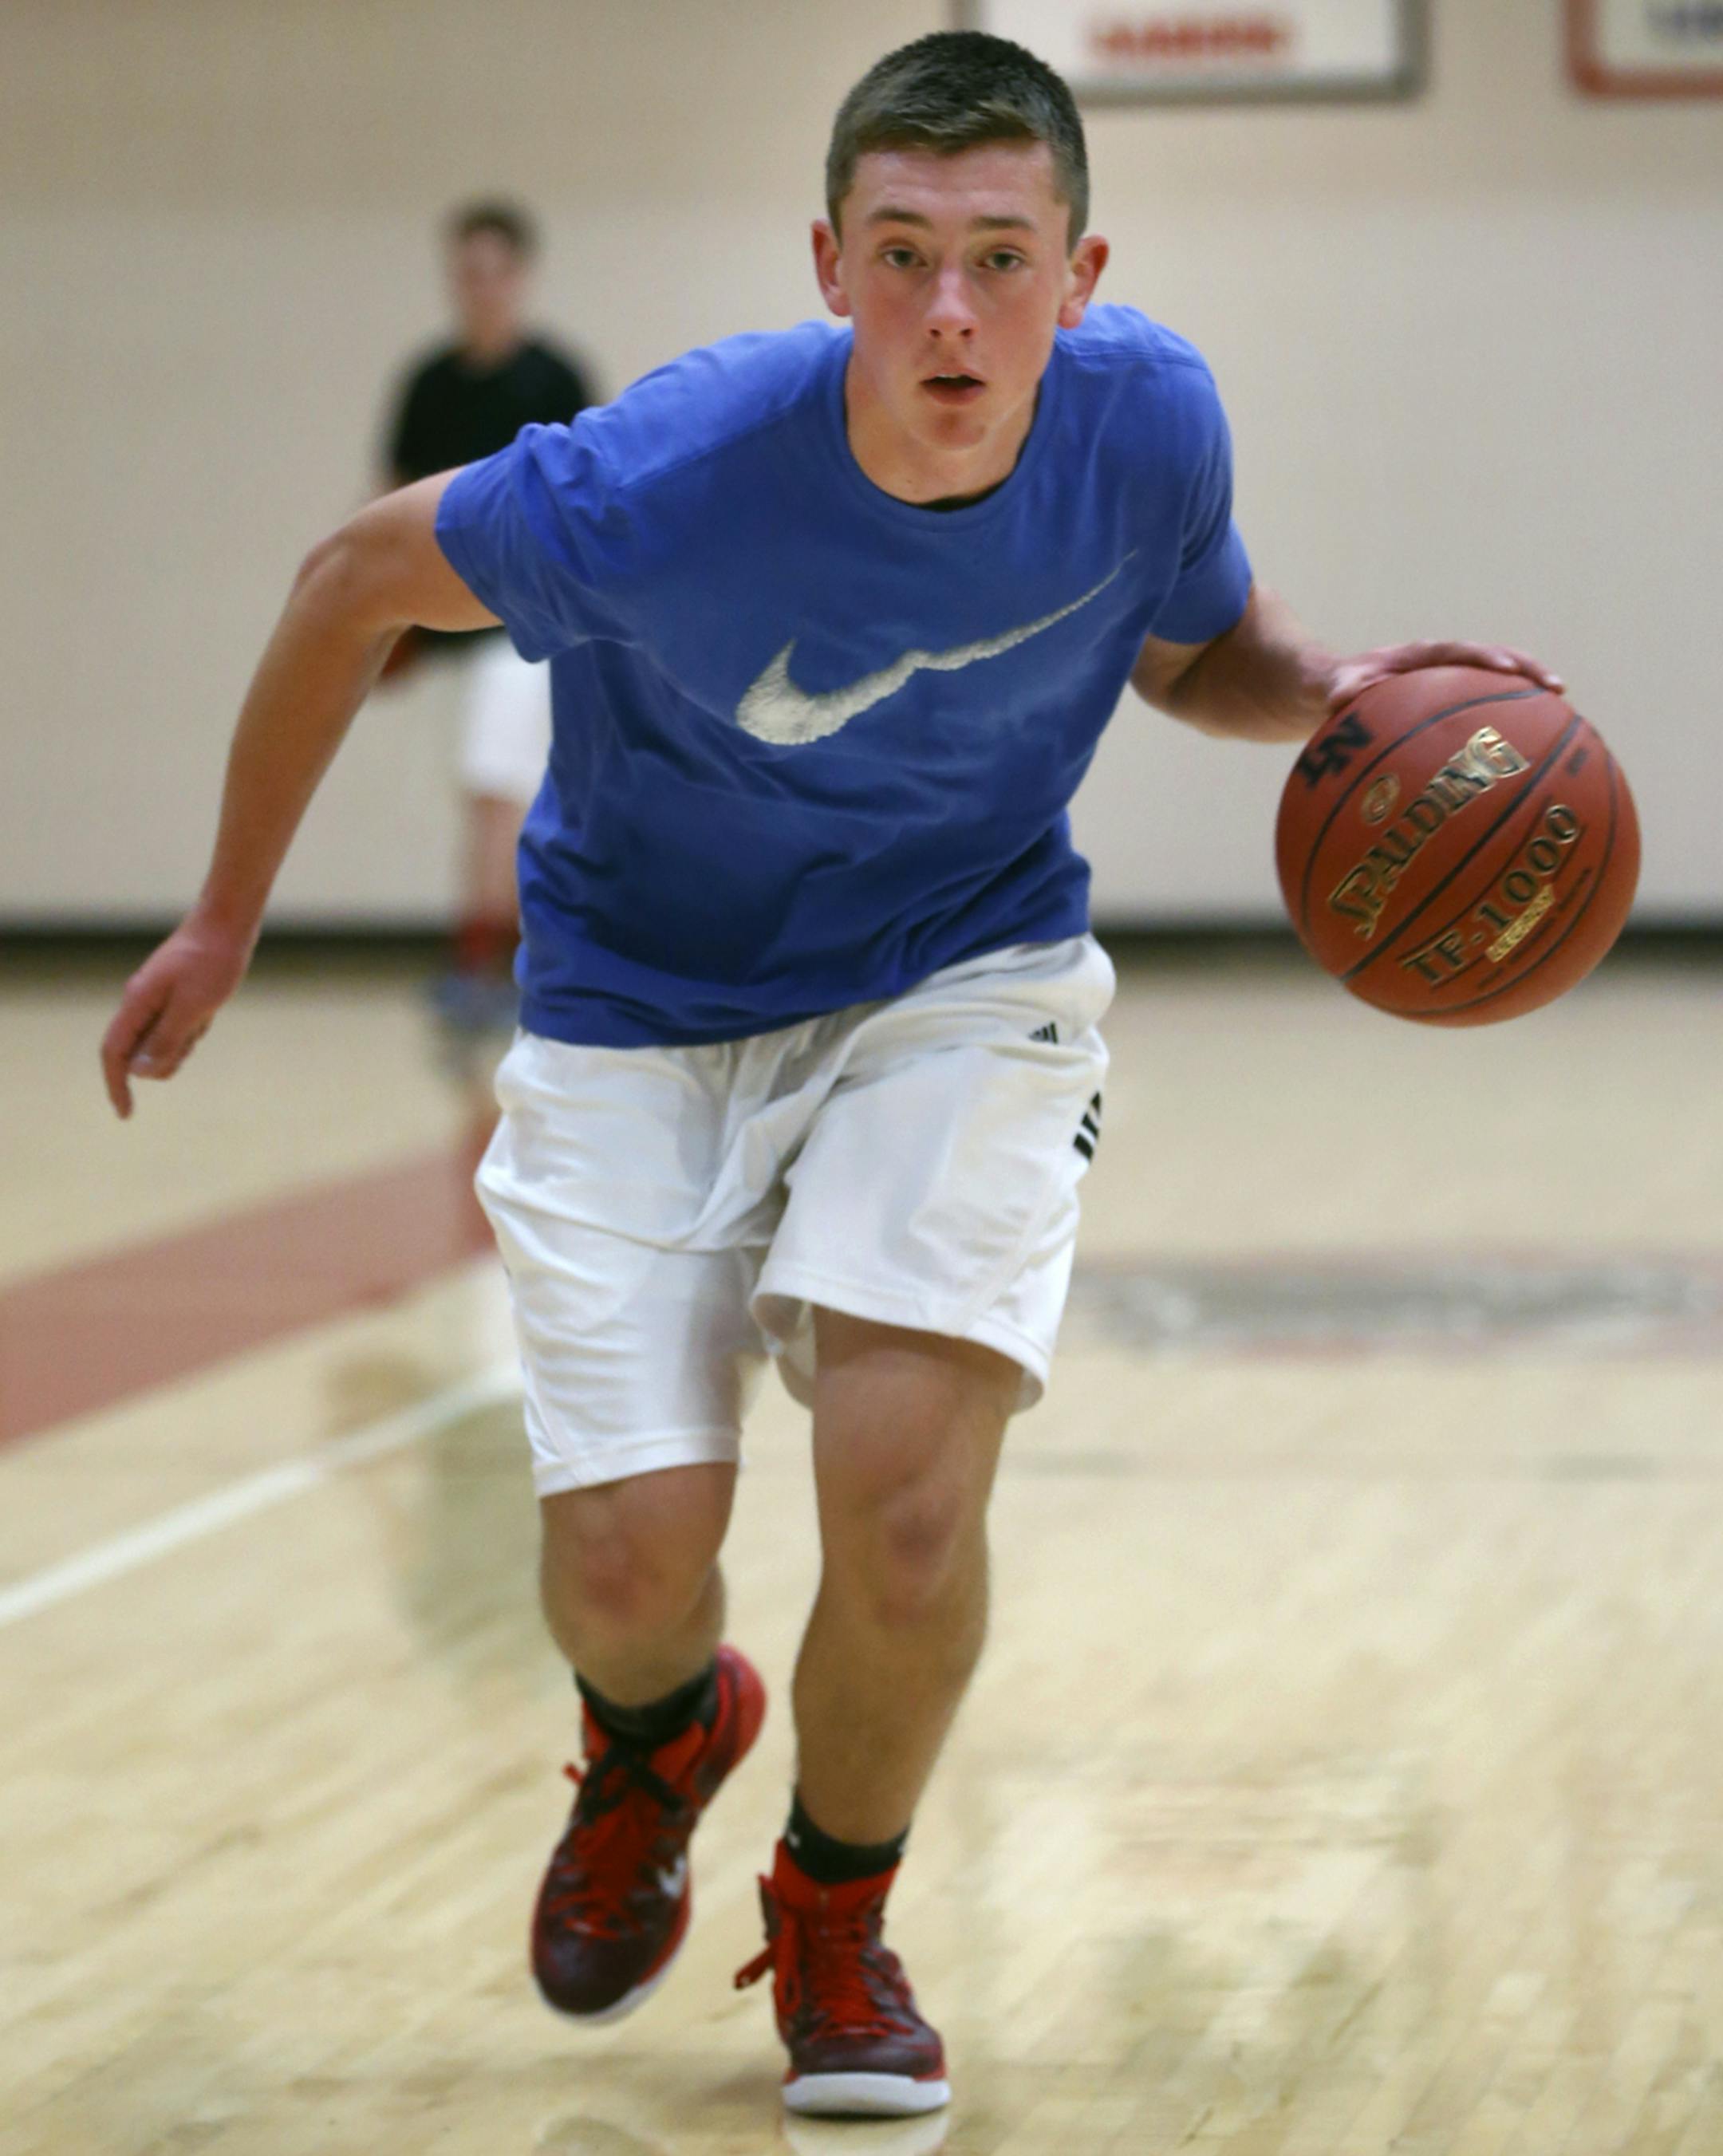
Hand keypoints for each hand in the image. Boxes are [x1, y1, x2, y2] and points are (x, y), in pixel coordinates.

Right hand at [100, 910, 255, 1117]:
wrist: (228, 924)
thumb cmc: (213, 961)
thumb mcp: (193, 1007)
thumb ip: (165, 1040)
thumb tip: (138, 1072)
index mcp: (137, 1003)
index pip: (114, 1053)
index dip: (116, 1086)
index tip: (126, 1114)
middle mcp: (141, 1003)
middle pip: (141, 1053)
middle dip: (166, 1057)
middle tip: (197, 1028)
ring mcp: (157, 1000)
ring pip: (164, 1043)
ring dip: (186, 1041)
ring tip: (206, 1012)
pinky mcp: (175, 998)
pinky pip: (181, 1029)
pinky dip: (196, 1029)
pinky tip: (210, 1007)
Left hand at [1328, 639, 1563, 714]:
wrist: (1339, 690)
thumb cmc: (1338, 689)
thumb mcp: (1334, 688)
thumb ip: (1342, 689)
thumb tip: (1343, 697)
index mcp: (1420, 656)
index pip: (1458, 651)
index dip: (1483, 658)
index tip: (1506, 669)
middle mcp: (1444, 664)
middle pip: (1494, 660)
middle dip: (1526, 670)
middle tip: (1556, 687)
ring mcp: (1453, 682)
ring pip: (1499, 683)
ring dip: (1529, 695)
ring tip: (1564, 712)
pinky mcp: (1455, 703)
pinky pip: (1487, 710)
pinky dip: (1510, 724)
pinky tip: (1534, 750)